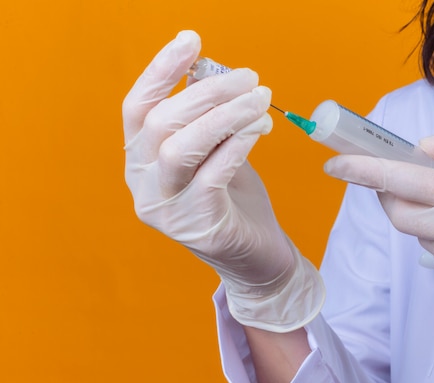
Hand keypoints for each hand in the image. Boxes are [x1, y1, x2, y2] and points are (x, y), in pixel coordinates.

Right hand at [123, 30, 323, 331]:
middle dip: (209, 92)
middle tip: (251, 77)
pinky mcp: (198, 225)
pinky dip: (236, 143)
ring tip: (261, 97)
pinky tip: (258, 127)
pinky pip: (213, 174)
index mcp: (141, 162)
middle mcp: (144, 185)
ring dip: (225, 114)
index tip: (192, 40)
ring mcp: (166, 209)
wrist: (255, 256)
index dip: (161, 71)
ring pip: (182, 147)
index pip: (137, 108)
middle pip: (161, 123)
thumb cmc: (235, 199)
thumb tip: (210, 70)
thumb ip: (207, 119)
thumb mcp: (216, 151)